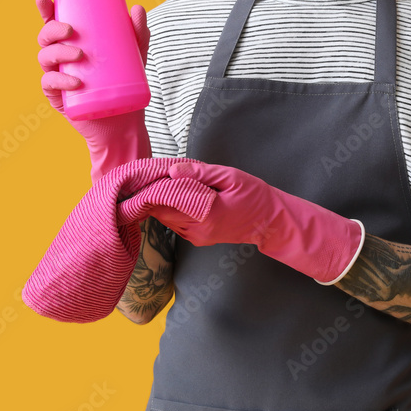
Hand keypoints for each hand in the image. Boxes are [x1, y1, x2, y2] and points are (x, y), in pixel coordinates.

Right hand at [35, 0, 151, 182]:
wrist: (124, 123)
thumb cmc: (124, 85)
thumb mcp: (134, 57)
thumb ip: (137, 33)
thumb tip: (137, 8)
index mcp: (73, 43)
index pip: (54, 23)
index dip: (45, 10)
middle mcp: (61, 58)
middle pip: (45, 38)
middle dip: (52, 29)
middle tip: (71, 30)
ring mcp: (58, 77)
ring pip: (45, 58)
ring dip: (58, 53)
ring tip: (79, 55)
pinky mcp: (59, 97)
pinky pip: (49, 85)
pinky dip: (60, 81)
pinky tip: (74, 82)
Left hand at [148, 161, 365, 284]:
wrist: (269, 221)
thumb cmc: (253, 195)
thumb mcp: (230, 177)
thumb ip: (200, 173)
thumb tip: (172, 170)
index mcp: (206, 212)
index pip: (166, 200)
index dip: (150, 188)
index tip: (140, 176)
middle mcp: (197, 229)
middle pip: (161, 212)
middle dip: (150, 195)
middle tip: (141, 178)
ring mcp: (196, 237)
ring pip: (165, 219)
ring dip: (158, 204)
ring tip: (152, 185)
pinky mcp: (197, 239)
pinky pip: (174, 224)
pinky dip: (169, 211)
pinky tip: (169, 197)